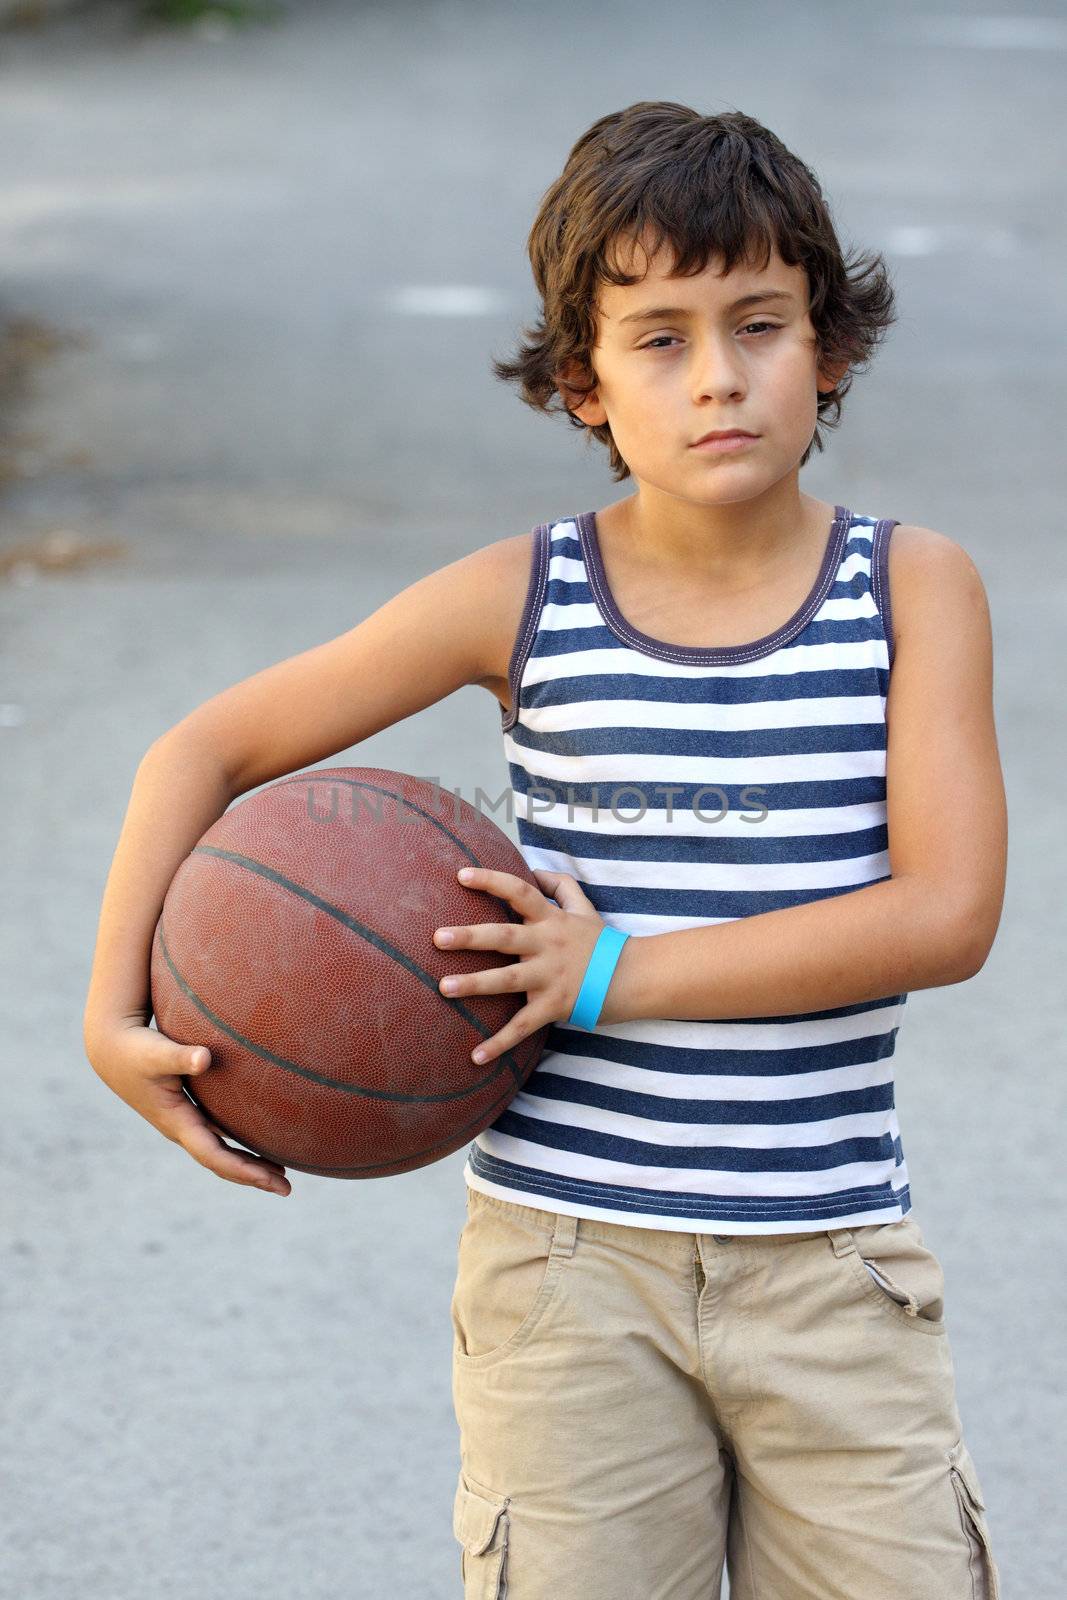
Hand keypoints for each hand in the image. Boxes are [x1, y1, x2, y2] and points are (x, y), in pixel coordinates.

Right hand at [84, 1018, 291, 1194]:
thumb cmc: (136, 1050)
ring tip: (280, 1176)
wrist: (111, 1051)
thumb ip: (181, 1056)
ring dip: (248, 1166)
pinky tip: (260, 1144)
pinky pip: (218, 1138)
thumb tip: (204, 1058)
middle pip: (221, 1162)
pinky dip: (239, 1147)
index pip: (214, 1155)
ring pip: (220, 1153)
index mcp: (176, 1122)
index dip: (241, 1168)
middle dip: (253, 1176)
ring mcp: (184, 1124)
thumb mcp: (157, 1053)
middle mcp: (182, 1129)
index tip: (268, 1178)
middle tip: (287, 1189)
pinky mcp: (186, 1113)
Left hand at [432, 867, 606, 1064]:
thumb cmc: (603, 942)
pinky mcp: (554, 1006)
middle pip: (505, 937)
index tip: (461, 875)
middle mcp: (548, 946)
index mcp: (551, 920)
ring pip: (507, 980)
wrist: (634, 978)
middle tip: (437, 938)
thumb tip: (533, 872)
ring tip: (443, 988)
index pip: (520, 892)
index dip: (492, 881)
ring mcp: (550, 977)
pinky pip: (523, 1027)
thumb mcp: (585, 908)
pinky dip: (499, 1043)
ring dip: (474, 984)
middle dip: (470, 937)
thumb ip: (559, 886)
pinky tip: (475, 1057)